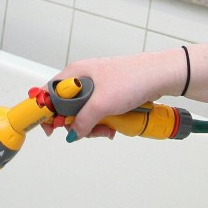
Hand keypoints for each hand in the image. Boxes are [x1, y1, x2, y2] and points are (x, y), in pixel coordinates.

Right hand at [54, 48, 185, 136]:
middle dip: (75, 123)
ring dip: (92, 125)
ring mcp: (97, 87)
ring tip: (106, 129)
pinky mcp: (109, 94)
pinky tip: (113, 126)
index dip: (46, 112)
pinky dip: (103, 122)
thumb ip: (83, 121)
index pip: (49, 93)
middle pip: (66, 107)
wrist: (160, 76)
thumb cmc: (132, 78)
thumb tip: (73, 133)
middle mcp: (83, 78)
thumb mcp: (101, 103)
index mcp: (75, 73)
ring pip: (84, 112)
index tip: (51, 128)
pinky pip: (98, 112)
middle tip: (86, 131)